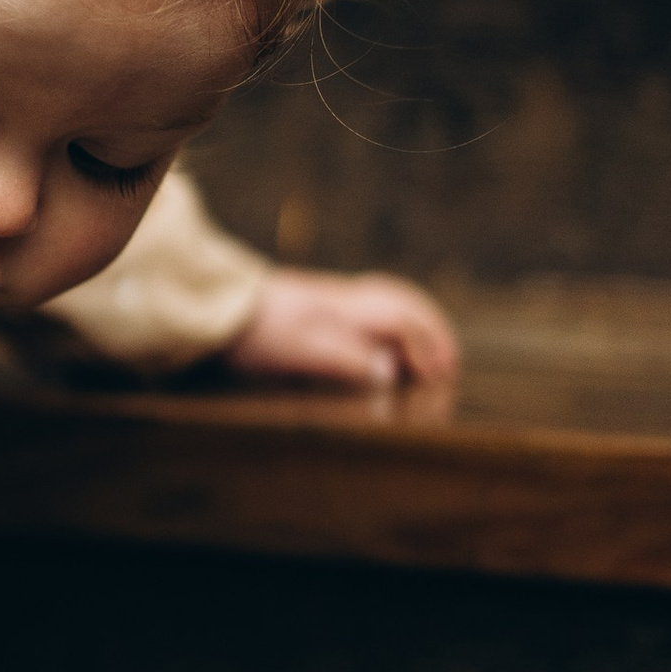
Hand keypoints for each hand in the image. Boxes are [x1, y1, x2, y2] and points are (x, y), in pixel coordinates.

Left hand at [227, 265, 458, 395]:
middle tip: (449, 362)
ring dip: (417, 324)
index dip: (428, 348)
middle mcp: (352, 299)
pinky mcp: (323, 302)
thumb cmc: (263, 330)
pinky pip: (374, 304)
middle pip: (407, 307)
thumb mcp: (304, 350)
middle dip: (433, 333)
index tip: (440, 373)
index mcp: (354, 309)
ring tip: (430, 350)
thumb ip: (350, 359)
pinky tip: (387, 339)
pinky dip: (395, 319)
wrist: (221, 304)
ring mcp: (338, 297)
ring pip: (393, 302)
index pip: (406, 324)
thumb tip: (388, 374)